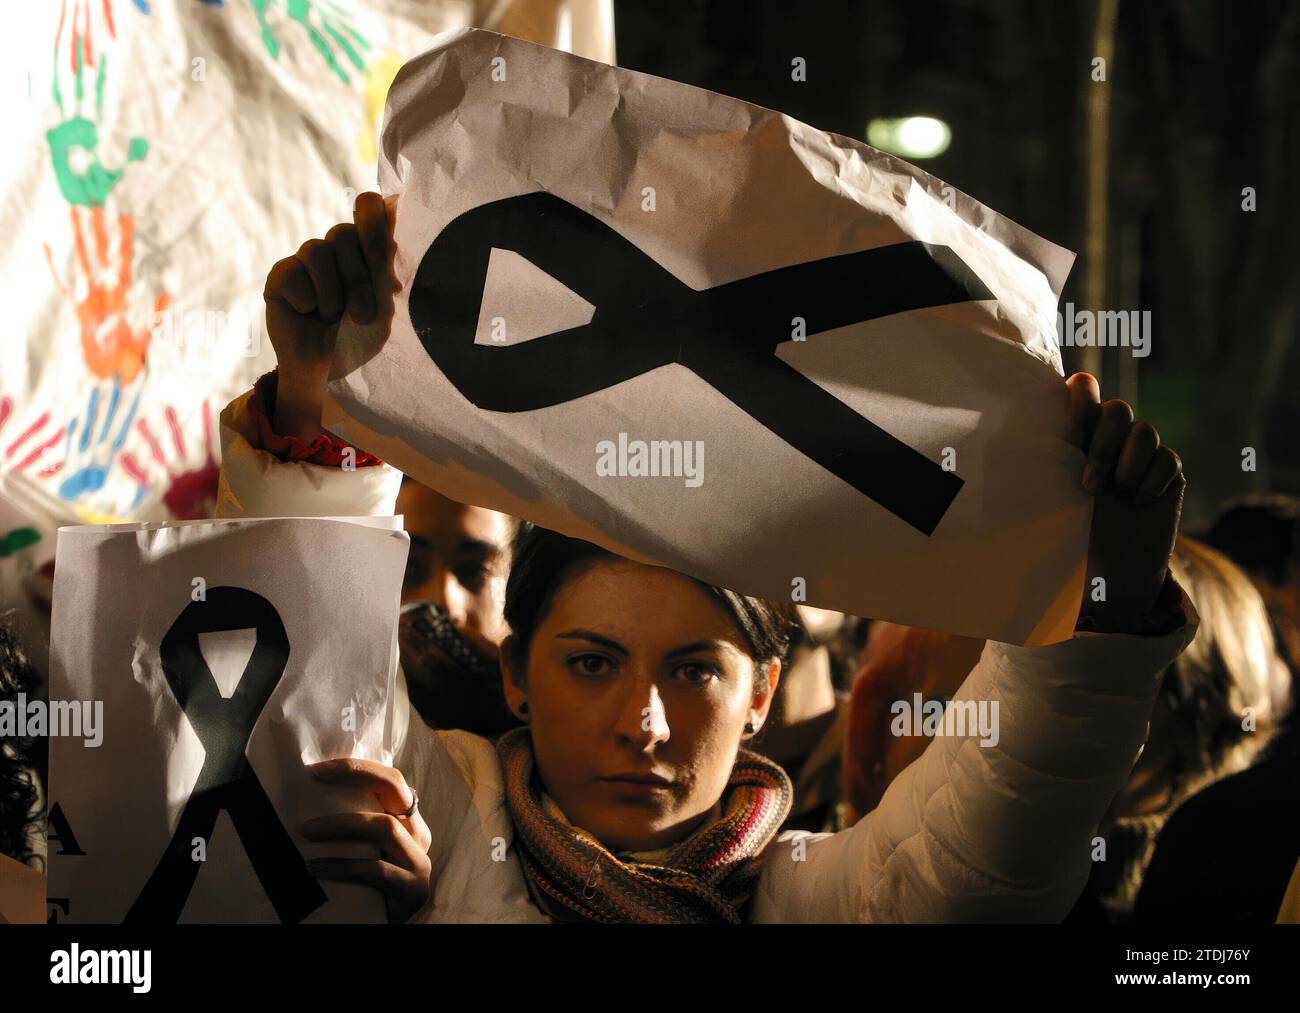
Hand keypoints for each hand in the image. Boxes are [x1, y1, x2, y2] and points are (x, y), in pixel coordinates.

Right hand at [264, 191, 399, 441]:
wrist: (333, 370)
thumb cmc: (365, 337)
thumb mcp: (386, 305)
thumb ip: (386, 268)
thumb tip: (392, 231)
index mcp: (366, 248)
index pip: (369, 206)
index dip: (373, 221)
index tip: (381, 259)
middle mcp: (337, 248)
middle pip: (342, 233)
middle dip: (357, 277)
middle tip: (363, 314)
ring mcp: (307, 259)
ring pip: (316, 250)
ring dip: (333, 294)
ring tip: (335, 320)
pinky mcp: (283, 275)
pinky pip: (292, 272)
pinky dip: (306, 300)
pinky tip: (309, 314)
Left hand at [304, 758, 431, 922]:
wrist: (393, 924)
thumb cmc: (372, 885)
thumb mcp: (367, 848)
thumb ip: (355, 826)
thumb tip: (306, 802)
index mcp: (408, 819)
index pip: (390, 778)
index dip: (358, 767)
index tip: (317, 768)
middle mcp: (418, 833)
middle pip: (394, 787)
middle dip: (355, 775)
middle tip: (315, 779)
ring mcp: (418, 860)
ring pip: (384, 826)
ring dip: (341, 824)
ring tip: (307, 831)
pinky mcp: (412, 888)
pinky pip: (376, 870)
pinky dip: (342, 866)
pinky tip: (315, 867)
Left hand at [1066, 372, 1184, 632]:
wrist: (1109, 571)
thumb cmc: (1068, 532)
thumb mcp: (1049, 494)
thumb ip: (1045, 459)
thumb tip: (1010, 438)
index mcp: (1077, 433)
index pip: (1083, 388)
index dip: (1081, 400)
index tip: (1068, 435)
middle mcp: (1111, 437)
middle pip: (1117, 409)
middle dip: (1103, 445)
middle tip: (1089, 485)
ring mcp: (1142, 453)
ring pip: (1144, 431)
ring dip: (1126, 465)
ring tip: (1113, 495)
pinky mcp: (1168, 471)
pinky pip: (1167, 460)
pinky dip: (1150, 484)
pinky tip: (1136, 505)